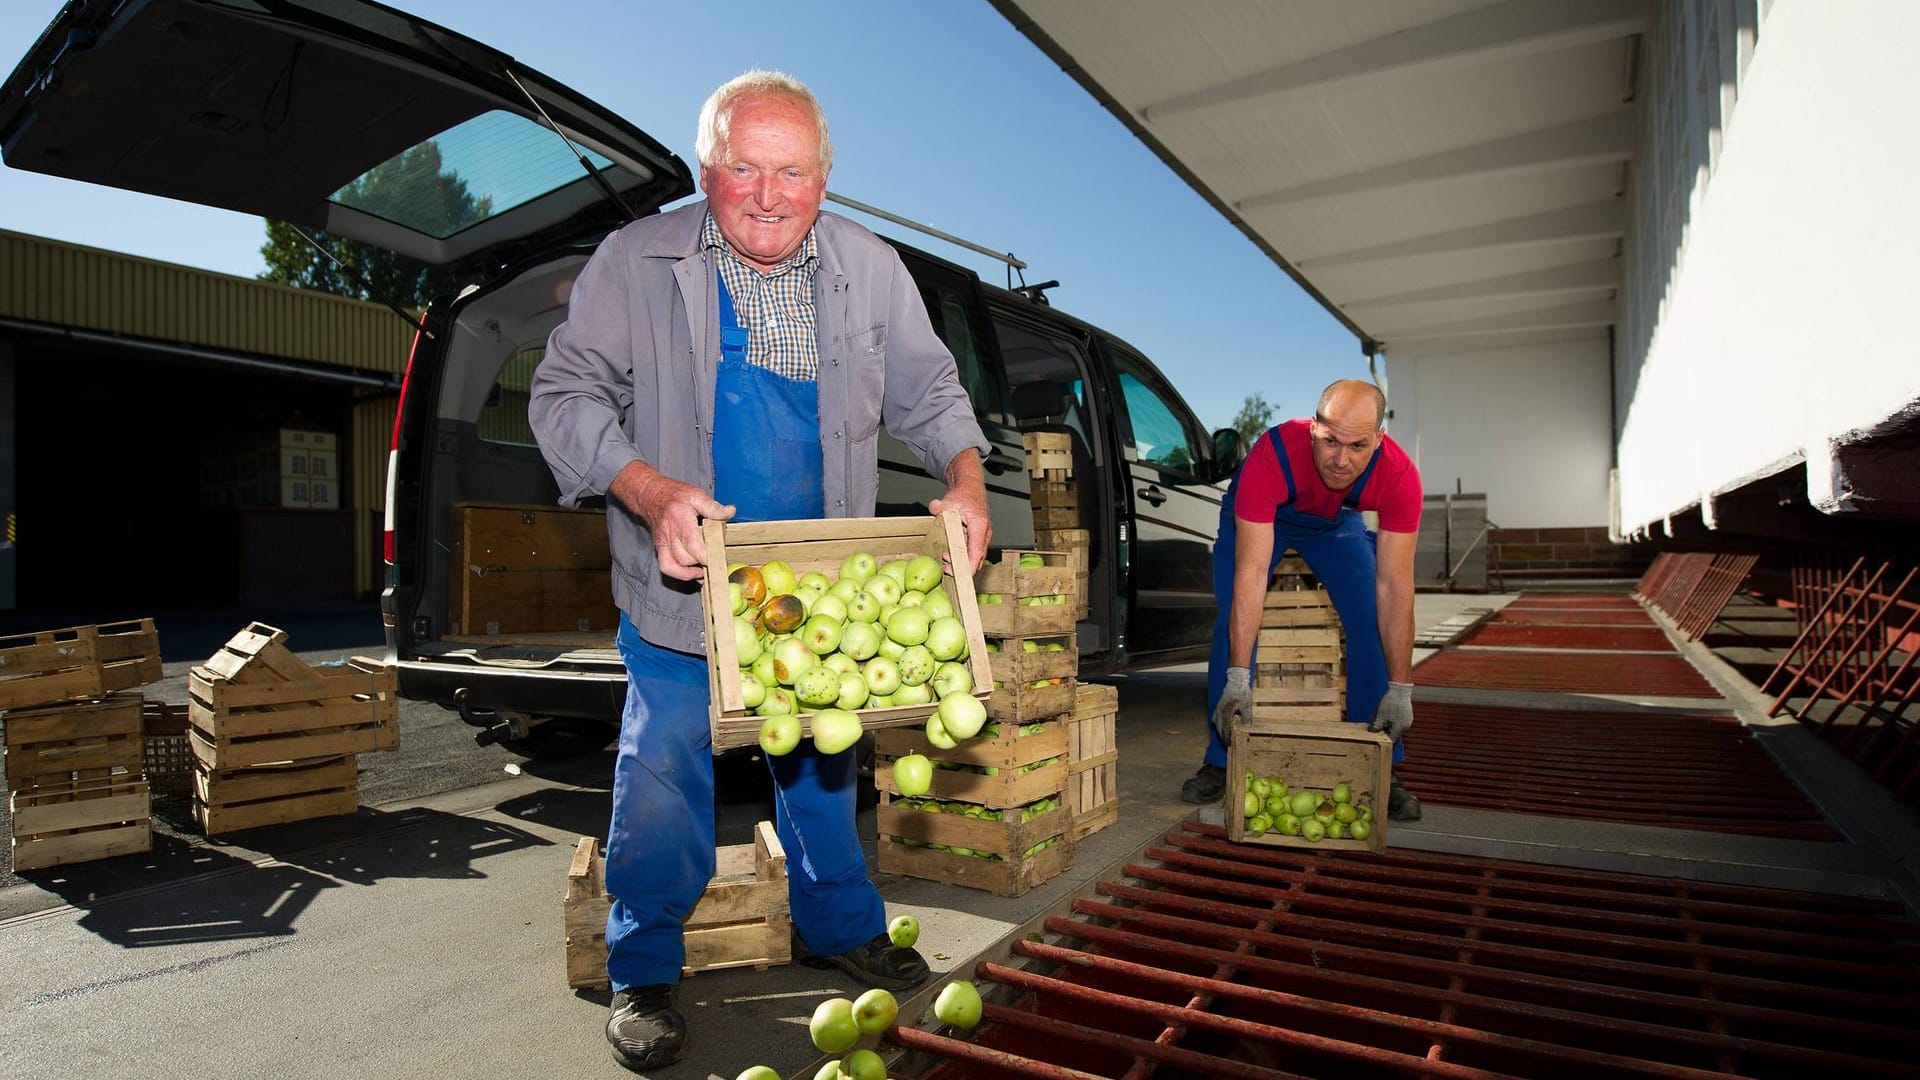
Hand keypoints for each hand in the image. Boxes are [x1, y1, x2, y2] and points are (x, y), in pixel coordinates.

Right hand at [612, 462, 734, 581]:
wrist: (650, 495)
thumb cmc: (674, 495)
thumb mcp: (695, 495)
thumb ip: (713, 507)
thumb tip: (729, 511)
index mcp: (680, 520)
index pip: (691, 543)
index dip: (704, 555)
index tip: (716, 560)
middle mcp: (670, 534)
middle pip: (684, 558)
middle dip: (700, 564)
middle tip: (715, 562)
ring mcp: (663, 543)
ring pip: (673, 566)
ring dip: (690, 572)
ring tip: (705, 571)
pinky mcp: (660, 549)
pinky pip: (666, 567)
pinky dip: (679, 574)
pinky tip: (693, 573)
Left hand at [929, 450, 990, 571]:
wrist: (970, 489)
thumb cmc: (964, 495)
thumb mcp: (950, 499)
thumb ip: (940, 505)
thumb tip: (934, 507)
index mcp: (979, 525)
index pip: (976, 551)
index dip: (969, 565)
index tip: (961, 575)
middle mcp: (983, 534)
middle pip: (976, 558)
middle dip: (963, 569)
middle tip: (946, 570)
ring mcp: (981, 538)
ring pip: (974, 558)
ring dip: (961, 563)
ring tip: (945, 563)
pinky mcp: (976, 540)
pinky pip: (971, 553)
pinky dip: (961, 558)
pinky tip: (948, 558)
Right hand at [1213, 666, 1251, 740]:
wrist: (1236, 680)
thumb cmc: (1242, 693)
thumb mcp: (1247, 706)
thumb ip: (1246, 718)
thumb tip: (1246, 729)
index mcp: (1226, 712)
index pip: (1225, 728)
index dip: (1227, 737)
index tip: (1229, 744)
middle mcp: (1220, 711)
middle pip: (1219, 727)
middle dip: (1223, 736)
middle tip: (1226, 744)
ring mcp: (1218, 708)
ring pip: (1216, 723)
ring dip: (1219, 731)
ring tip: (1224, 737)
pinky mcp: (1218, 705)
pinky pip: (1215, 717)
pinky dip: (1217, 724)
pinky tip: (1220, 726)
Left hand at [1368, 681, 1413, 740]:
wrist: (1400, 689)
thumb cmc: (1391, 703)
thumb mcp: (1381, 715)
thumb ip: (1377, 726)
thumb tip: (1373, 732)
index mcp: (1400, 728)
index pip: (1392, 739)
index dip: (1383, 738)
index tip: (1376, 736)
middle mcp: (1406, 725)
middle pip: (1394, 732)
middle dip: (1384, 730)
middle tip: (1376, 725)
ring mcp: (1407, 719)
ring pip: (1396, 726)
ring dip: (1388, 724)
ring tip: (1380, 717)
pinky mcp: (1407, 714)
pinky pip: (1399, 720)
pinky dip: (1392, 719)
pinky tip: (1386, 713)